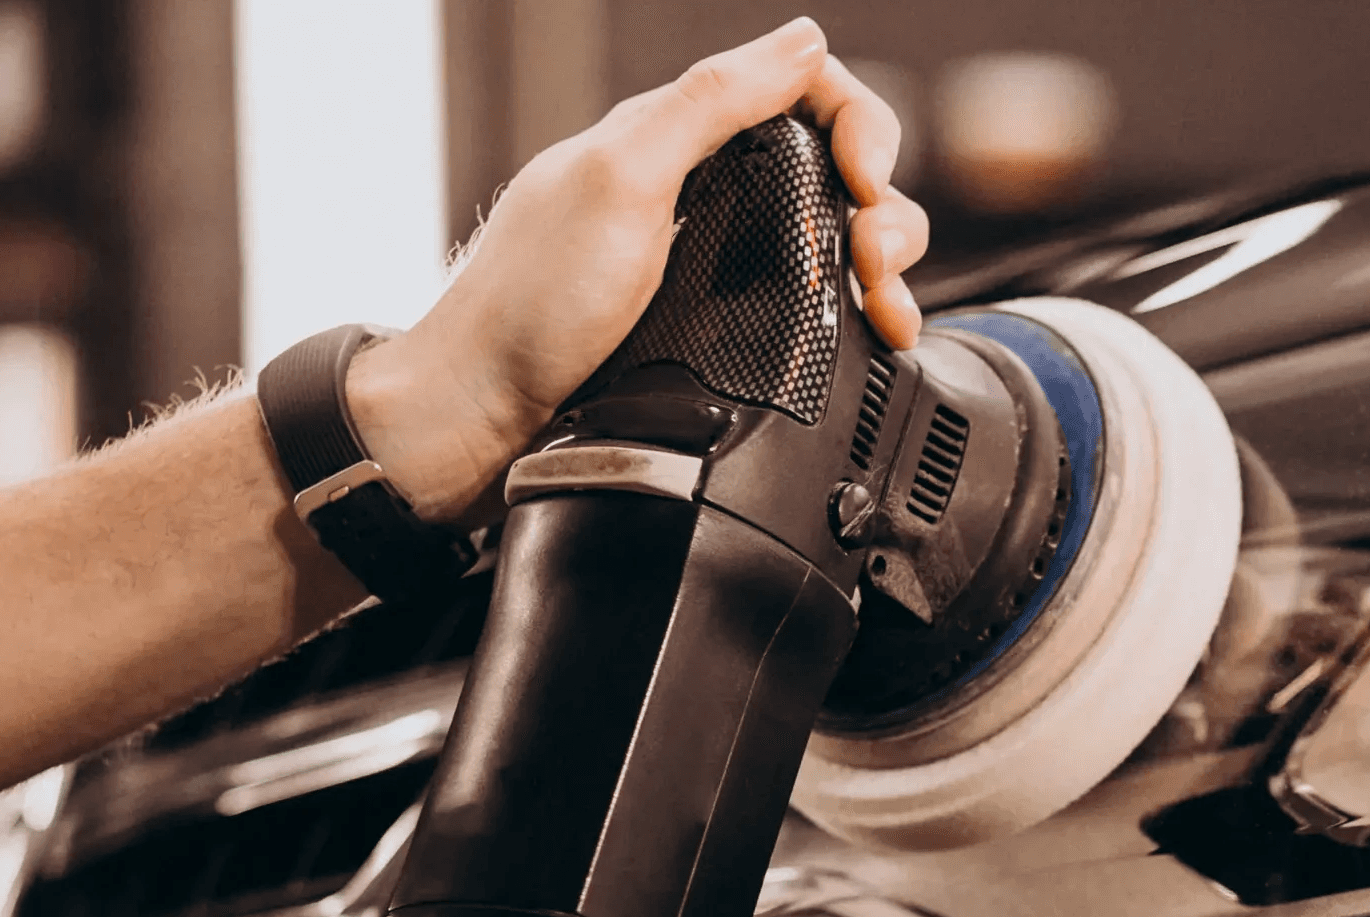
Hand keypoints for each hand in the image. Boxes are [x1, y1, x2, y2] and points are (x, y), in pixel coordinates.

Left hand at [348, 15, 930, 518]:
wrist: (482, 420)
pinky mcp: (721, 334)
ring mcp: (715, 267)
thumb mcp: (622, 180)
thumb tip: (803, 42)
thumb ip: (709, 104)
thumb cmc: (528, 308)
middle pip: (835, 172)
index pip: (804, 95)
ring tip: (887, 309)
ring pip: (834, 242)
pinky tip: (874, 336)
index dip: (857, 125)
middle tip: (876, 260)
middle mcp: (702, 196)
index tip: (865, 181)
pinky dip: (857, 317)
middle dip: (883, 208)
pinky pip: (813, 308)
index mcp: (677, 140)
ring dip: (885, 268)